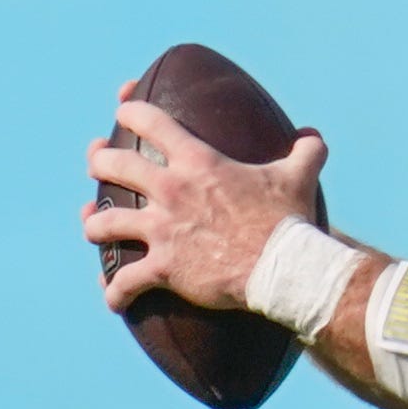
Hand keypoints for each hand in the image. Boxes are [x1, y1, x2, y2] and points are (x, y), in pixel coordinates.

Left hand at [84, 96, 328, 315]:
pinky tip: (114, 298)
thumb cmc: (289, 221)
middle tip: (97, 164)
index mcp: (198, 162)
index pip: (149, 121)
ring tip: (93, 226)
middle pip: (111, 165)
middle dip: (98, 162)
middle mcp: (170, 190)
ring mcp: (162, 230)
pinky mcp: (164, 268)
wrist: (286, 268)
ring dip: (94, 225)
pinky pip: (125, 280)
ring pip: (104, 223)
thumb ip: (305, 152)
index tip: (122, 110)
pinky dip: (115, 291)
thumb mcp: (299, 178)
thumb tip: (314, 136)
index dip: (129, 111)